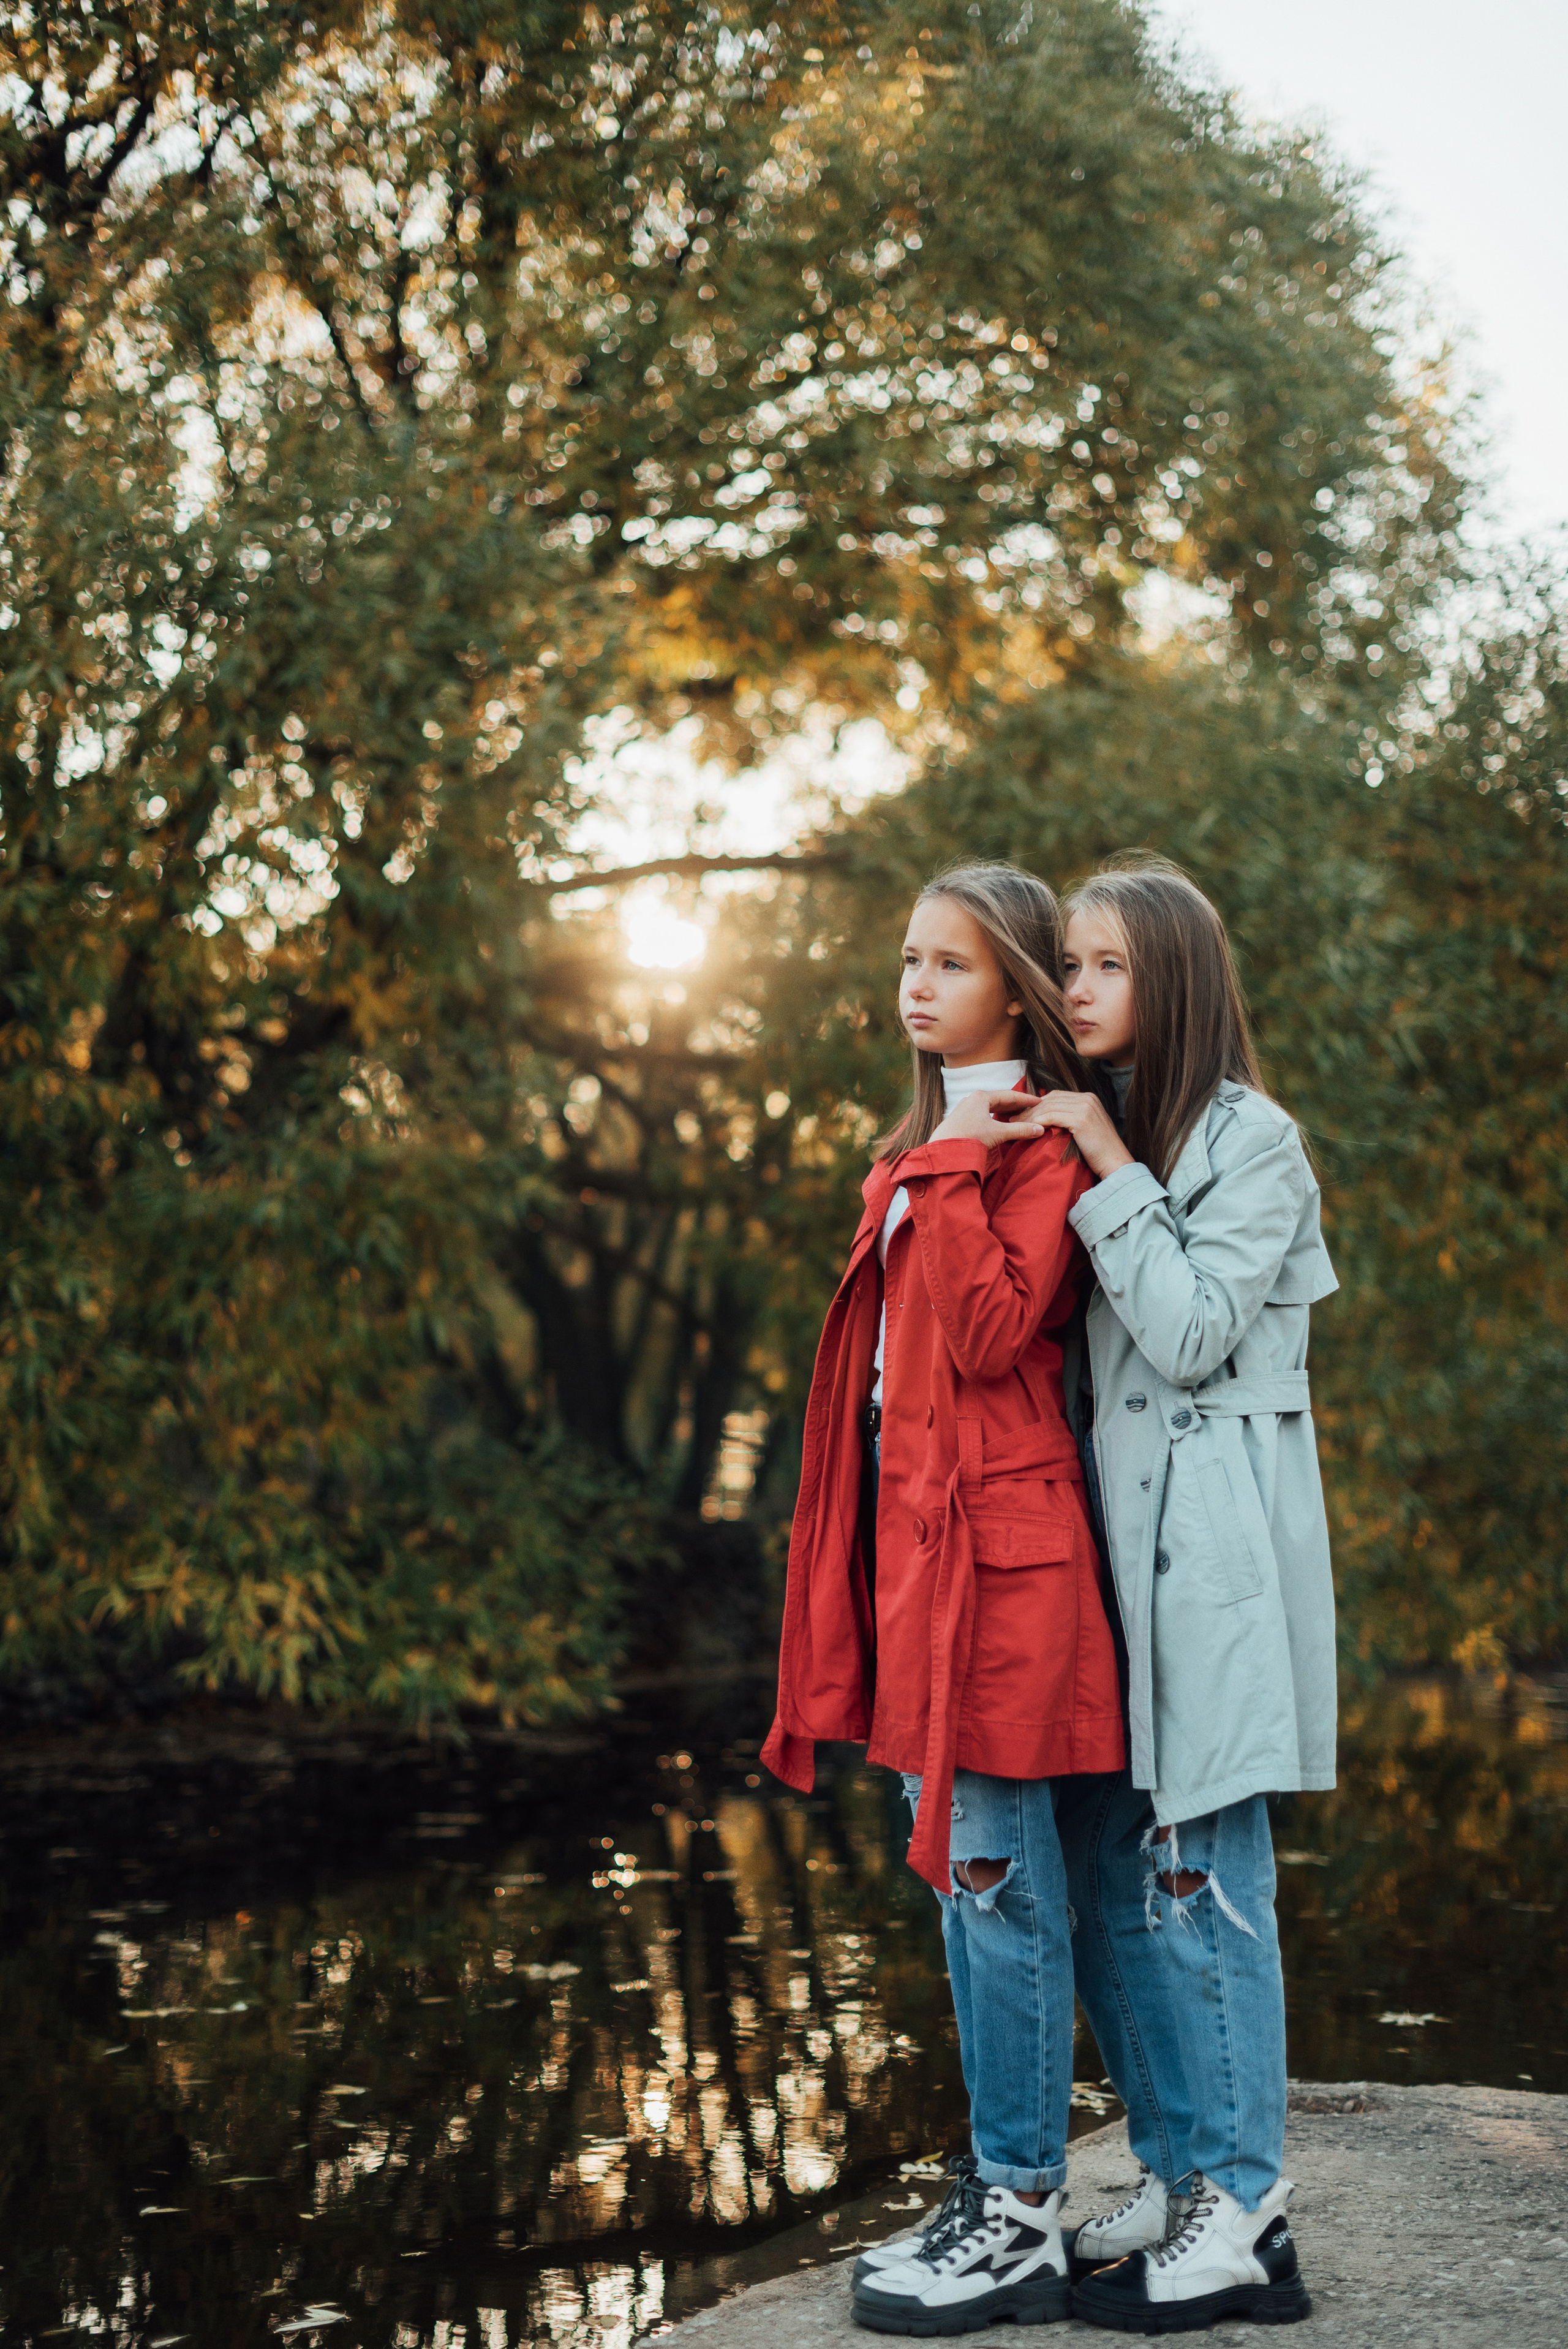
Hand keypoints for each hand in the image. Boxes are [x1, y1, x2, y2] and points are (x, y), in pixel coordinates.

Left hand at [930, 1089, 1049, 1145]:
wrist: (943, 1150)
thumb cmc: (969, 1138)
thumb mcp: (998, 1133)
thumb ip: (1019, 1130)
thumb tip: (1039, 1129)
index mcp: (982, 1097)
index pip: (1010, 1095)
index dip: (1026, 1099)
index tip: (1038, 1101)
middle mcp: (972, 1099)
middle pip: (999, 1100)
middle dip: (1016, 1105)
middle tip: (1031, 1108)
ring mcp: (964, 1108)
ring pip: (989, 1107)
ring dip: (1004, 1111)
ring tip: (1016, 1115)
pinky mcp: (959, 1119)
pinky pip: (981, 1113)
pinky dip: (993, 1116)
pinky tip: (997, 1123)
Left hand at [1010, 1090, 1132, 1179]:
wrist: (1116, 1163)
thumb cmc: (1099, 1151)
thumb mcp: (1085, 1129)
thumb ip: (1071, 1118)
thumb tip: (1047, 1118)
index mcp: (1089, 1098)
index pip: (1056, 1096)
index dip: (1037, 1104)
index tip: (1021, 1114)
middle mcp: (1087, 1098)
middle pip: (1050, 1099)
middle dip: (1029, 1108)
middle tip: (1013, 1118)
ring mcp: (1085, 1107)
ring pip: (1048, 1107)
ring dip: (1029, 1116)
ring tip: (1015, 1124)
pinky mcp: (1081, 1119)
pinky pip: (1051, 1116)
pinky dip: (1037, 1122)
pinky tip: (1028, 1129)